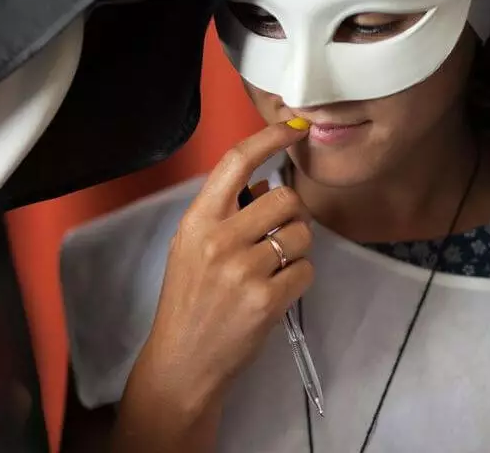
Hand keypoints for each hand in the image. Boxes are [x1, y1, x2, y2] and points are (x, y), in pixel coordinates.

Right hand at [115, 119, 313, 450]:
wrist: (182, 361)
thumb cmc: (189, 302)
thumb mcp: (190, 248)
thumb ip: (223, 215)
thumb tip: (264, 186)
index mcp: (198, 220)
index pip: (236, 161)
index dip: (269, 138)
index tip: (293, 127)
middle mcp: (219, 239)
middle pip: (285, 198)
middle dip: (292, 214)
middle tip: (279, 234)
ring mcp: (244, 270)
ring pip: (301, 235)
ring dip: (297, 249)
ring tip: (273, 269)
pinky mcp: (267, 300)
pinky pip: (306, 270)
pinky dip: (299, 279)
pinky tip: (276, 293)